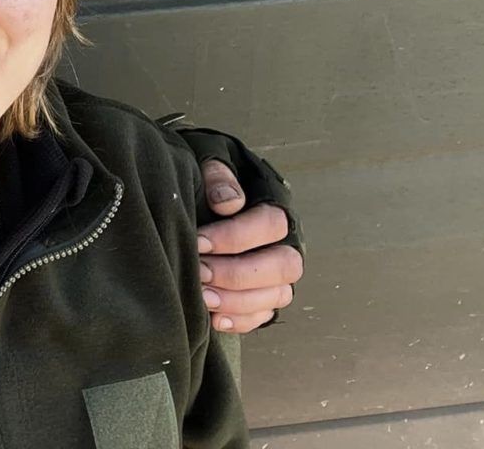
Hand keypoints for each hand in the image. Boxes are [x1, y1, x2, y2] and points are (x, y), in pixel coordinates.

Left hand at [195, 160, 302, 332]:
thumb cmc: (206, 179)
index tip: (199, 241)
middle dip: (238, 273)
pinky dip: (242, 321)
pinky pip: (264, 315)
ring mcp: (278, 273)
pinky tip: (215, 319)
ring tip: (202, 297)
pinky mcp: (265, 296)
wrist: (200, 198)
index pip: (270, 224)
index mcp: (275, 207)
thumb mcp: (209, 163)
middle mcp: (285, 242)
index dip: (235, 236)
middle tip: (200, 271)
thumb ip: (218, 175)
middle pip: (282, 266)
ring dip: (238, 300)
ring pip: (277, 295)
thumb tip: (229, 201)